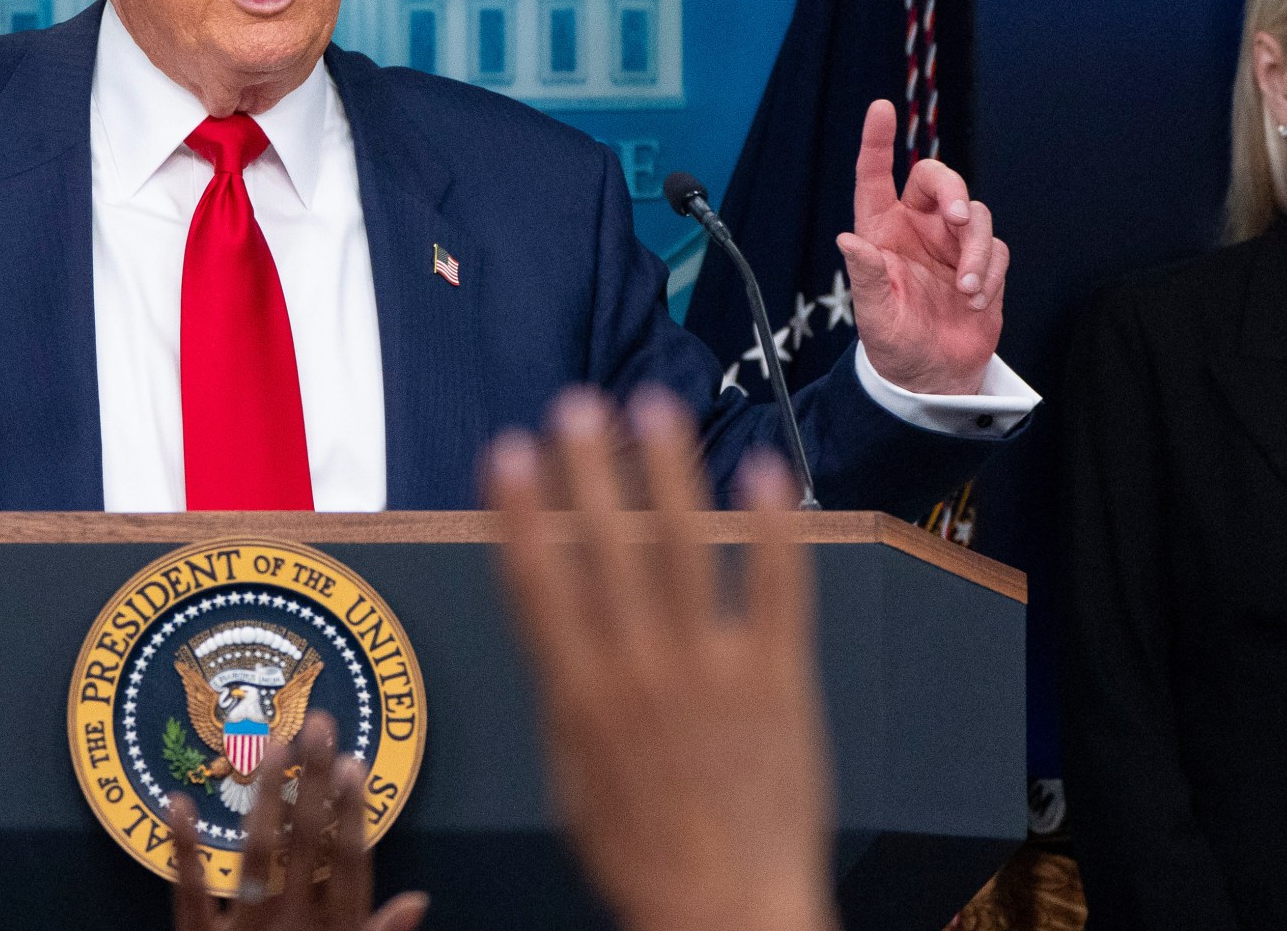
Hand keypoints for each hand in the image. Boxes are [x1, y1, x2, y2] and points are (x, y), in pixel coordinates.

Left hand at [169, 712, 427, 930]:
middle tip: (317, 725)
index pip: (348, 867)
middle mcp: (293, 929)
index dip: (353, 815)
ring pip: (255, 860)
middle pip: (305, 847)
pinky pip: (188, 896)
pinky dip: (181, 850)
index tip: (355, 764)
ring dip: (263, 801)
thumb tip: (419, 898)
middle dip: (313, 785)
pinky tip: (176, 800)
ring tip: (267, 747)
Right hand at [487, 387, 837, 930]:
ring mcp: (712, 671)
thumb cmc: (645, 856)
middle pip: (606, 547)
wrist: (728, 912)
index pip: (540, 581)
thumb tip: (554, 628)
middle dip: (589, 469)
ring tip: (657, 407)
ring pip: (685, 548)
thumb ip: (565, 697)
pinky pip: (775, 587)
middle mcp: (640, 672)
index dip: (521, 511)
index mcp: (580, 697)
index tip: (509, 451)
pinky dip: (771, 526)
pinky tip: (764, 468)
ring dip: (668, 471)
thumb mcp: (572, 779)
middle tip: (577, 406)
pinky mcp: (777, 680)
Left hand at [839, 99, 1006, 394]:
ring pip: (976, 214)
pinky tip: (975, 300)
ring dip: (976, 249)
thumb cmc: (894, 343)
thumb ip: (865, 276)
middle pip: (939, 180)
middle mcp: (916, 228)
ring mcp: (951, 244)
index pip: (876, 176)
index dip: (877, 141)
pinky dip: (991, 271)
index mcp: (880, 231)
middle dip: (954, 193)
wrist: (933, 375)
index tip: (881, 109)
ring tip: (967, 289)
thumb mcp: (874, 315)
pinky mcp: (983, 263)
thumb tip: (848, 240)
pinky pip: (997, 248)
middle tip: (959, 221)